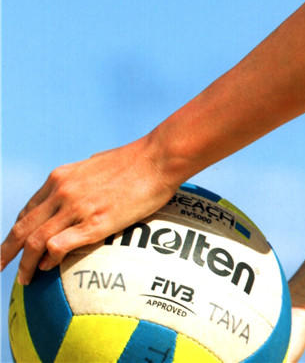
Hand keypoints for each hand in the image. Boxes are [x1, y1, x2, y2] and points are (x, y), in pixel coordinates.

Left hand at [0, 134, 178, 284]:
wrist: (158, 157)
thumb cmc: (134, 160)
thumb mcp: (96, 165)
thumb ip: (80, 180)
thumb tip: (76, 191)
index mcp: (61, 177)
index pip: (28, 210)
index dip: (17, 232)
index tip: (14, 246)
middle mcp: (63, 191)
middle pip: (22, 228)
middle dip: (6, 252)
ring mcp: (77, 207)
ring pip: (35, 241)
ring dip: (25, 264)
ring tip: (23, 280)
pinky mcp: (95, 222)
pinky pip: (60, 245)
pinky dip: (49, 259)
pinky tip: (48, 268)